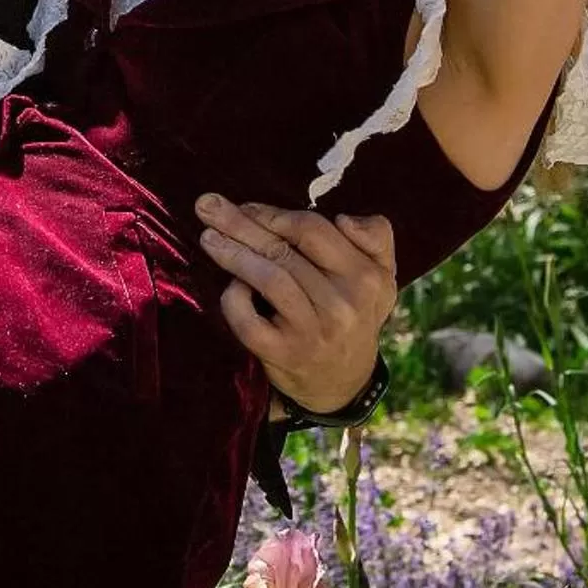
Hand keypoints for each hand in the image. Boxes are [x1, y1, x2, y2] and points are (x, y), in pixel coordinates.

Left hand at [193, 194, 398, 414]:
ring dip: (232, 254)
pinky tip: (228, 286)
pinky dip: (233, 299)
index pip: (312, 230)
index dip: (273, 214)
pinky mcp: (285, 354)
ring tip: (208, 237)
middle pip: (283, 251)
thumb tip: (345, 218)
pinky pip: (249, 320)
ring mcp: (313, 331)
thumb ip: (376, 238)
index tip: (246, 206)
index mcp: (366, 277)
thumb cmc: (354, 313)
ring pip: (267, 279)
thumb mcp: (380, 276)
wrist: (343, 381)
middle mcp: (343, 304)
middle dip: (241, 224)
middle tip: (207, 206)